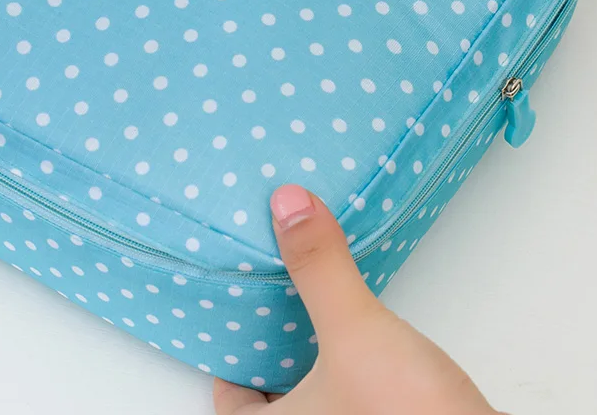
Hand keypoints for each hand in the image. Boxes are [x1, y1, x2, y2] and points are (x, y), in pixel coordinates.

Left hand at [213, 185, 500, 414]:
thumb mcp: (355, 332)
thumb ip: (320, 268)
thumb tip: (287, 202)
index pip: (231, 400)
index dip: (231, 359)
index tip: (237, 313)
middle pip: (273, 393)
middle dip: (275, 346)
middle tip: (274, 294)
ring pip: (315, 395)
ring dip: (315, 356)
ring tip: (316, 302)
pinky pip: (351, 397)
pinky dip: (350, 368)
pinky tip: (365, 336)